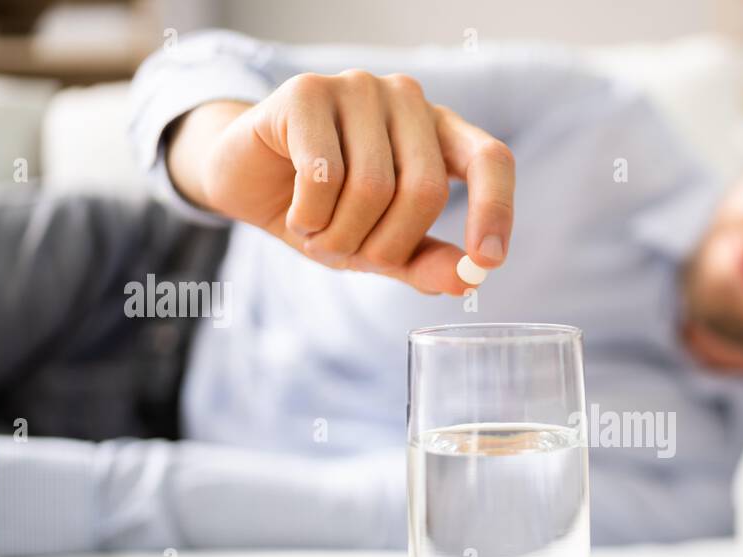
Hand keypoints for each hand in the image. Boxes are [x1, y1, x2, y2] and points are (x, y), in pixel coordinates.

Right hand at [167, 71, 513, 294]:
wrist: (246, 180)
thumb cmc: (325, 210)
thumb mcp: (380, 248)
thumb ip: (426, 262)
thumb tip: (468, 281)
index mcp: (439, 132)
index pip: (490, 160)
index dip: (496, 210)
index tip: (488, 262)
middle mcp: (406, 100)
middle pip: (426, 189)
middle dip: (389, 244)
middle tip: (354, 255)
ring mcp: (358, 88)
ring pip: (373, 187)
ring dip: (342, 236)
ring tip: (320, 233)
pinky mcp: (307, 91)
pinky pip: (324, 175)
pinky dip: (310, 215)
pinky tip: (298, 213)